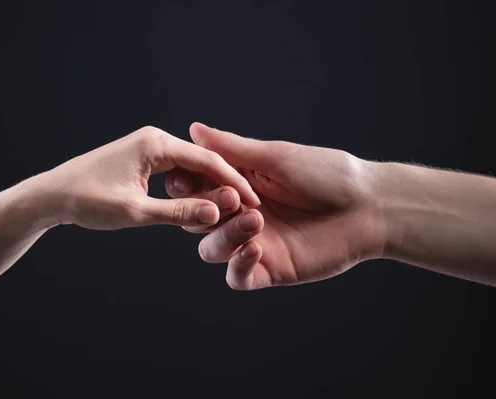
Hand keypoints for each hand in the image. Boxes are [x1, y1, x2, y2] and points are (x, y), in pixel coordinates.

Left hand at [35, 126, 259, 229]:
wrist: (52, 195)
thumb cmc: (87, 200)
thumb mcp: (136, 211)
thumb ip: (178, 211)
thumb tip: (217, 213)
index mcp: (156, 144)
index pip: (207, 161)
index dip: (234, 183)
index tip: (255, 202)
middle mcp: (154, 138)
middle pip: (202, 161)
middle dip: (225, 183)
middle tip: (249, 207)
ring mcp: (148, 146)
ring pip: (190, 166)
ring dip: (208, 186)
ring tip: (229, 207)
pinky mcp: (141, 157)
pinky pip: (175, 169)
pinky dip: (190, 185)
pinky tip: (201, 201)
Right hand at [166, 123, 386, 289]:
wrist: (369, 207)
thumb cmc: (327, 174)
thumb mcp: (275, 157)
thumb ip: (232, 149)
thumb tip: (194, 128)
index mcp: (239, 186)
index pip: (197, 188)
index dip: (186, 185)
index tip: (184, 179)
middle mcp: (241, 215)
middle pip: (198, 219)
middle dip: (206, 208)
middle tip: (232, 198)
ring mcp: (254, 243)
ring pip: (212, 250)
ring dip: (225, 235)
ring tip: (255, 220)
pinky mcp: (270, 269)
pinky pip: (238, 277)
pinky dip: (237, 265)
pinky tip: (254, 249)